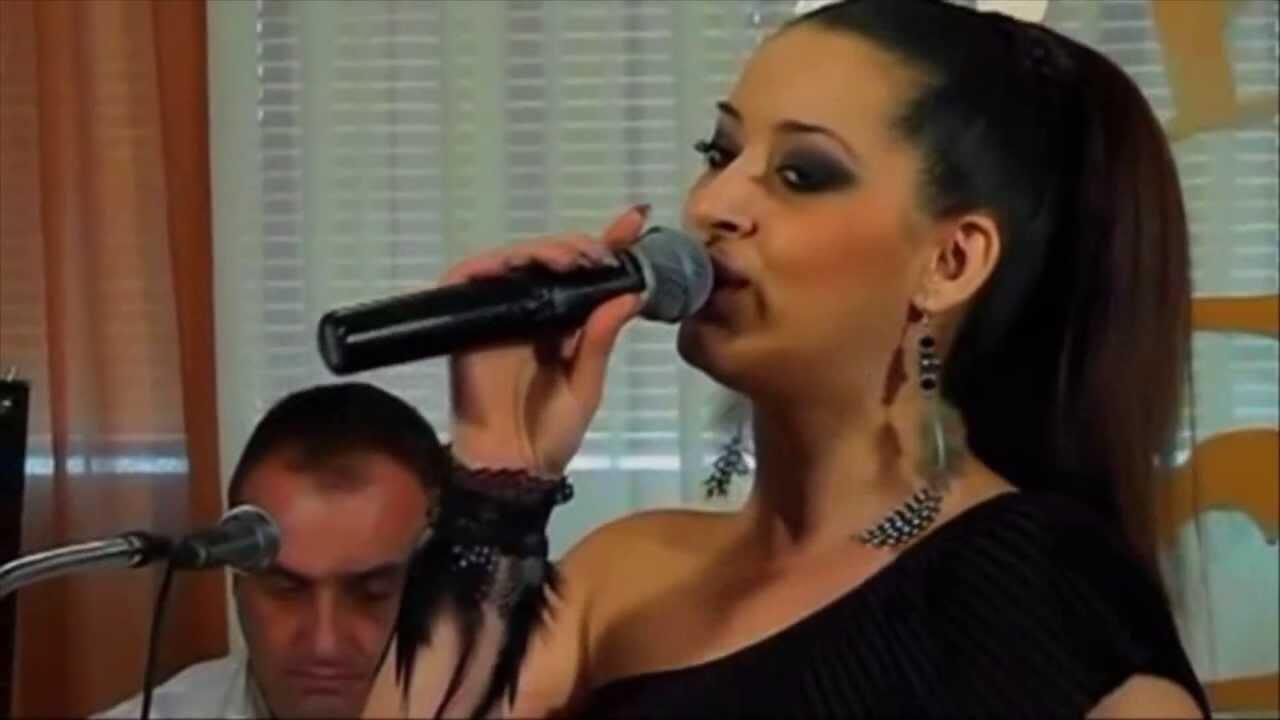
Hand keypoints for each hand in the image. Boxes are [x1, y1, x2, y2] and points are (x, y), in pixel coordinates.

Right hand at [445, 205, 649, 473]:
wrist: (512, 466)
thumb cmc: (551, 432)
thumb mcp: (588, 382)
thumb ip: (603, 338)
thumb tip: (632, 293)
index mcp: (564, 322)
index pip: (585, 274)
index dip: (608, 243)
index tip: (635, 220)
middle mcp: (531, 310)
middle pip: (549, 258)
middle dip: (576, 246)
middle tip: (600, 255)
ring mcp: (496, 313)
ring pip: (514, 260)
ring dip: (543, 251)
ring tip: (573, 260)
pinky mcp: (464, 322)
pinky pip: (469, 278)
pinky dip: (491, 264)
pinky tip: (520, 264)